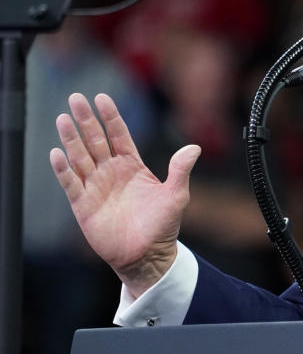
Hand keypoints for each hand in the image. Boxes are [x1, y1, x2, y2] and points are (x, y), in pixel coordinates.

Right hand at [49, 92, 200, 296]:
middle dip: (86, 120)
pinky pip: (71, 183)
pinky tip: (57, 153)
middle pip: (95, 140)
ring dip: (71, 138)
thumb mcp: (176, 195)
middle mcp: (111, 172)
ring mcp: (96, 187)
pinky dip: (63, 169)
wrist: (147, 255)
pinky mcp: (83, 205)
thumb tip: (195, 147)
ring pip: (80, 157)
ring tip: (62, 119)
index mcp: (132, 166)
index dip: (110, 116)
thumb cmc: (163, 225)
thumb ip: (181, 170)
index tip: (101, 98)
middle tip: (76, 98)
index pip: (119, 134)